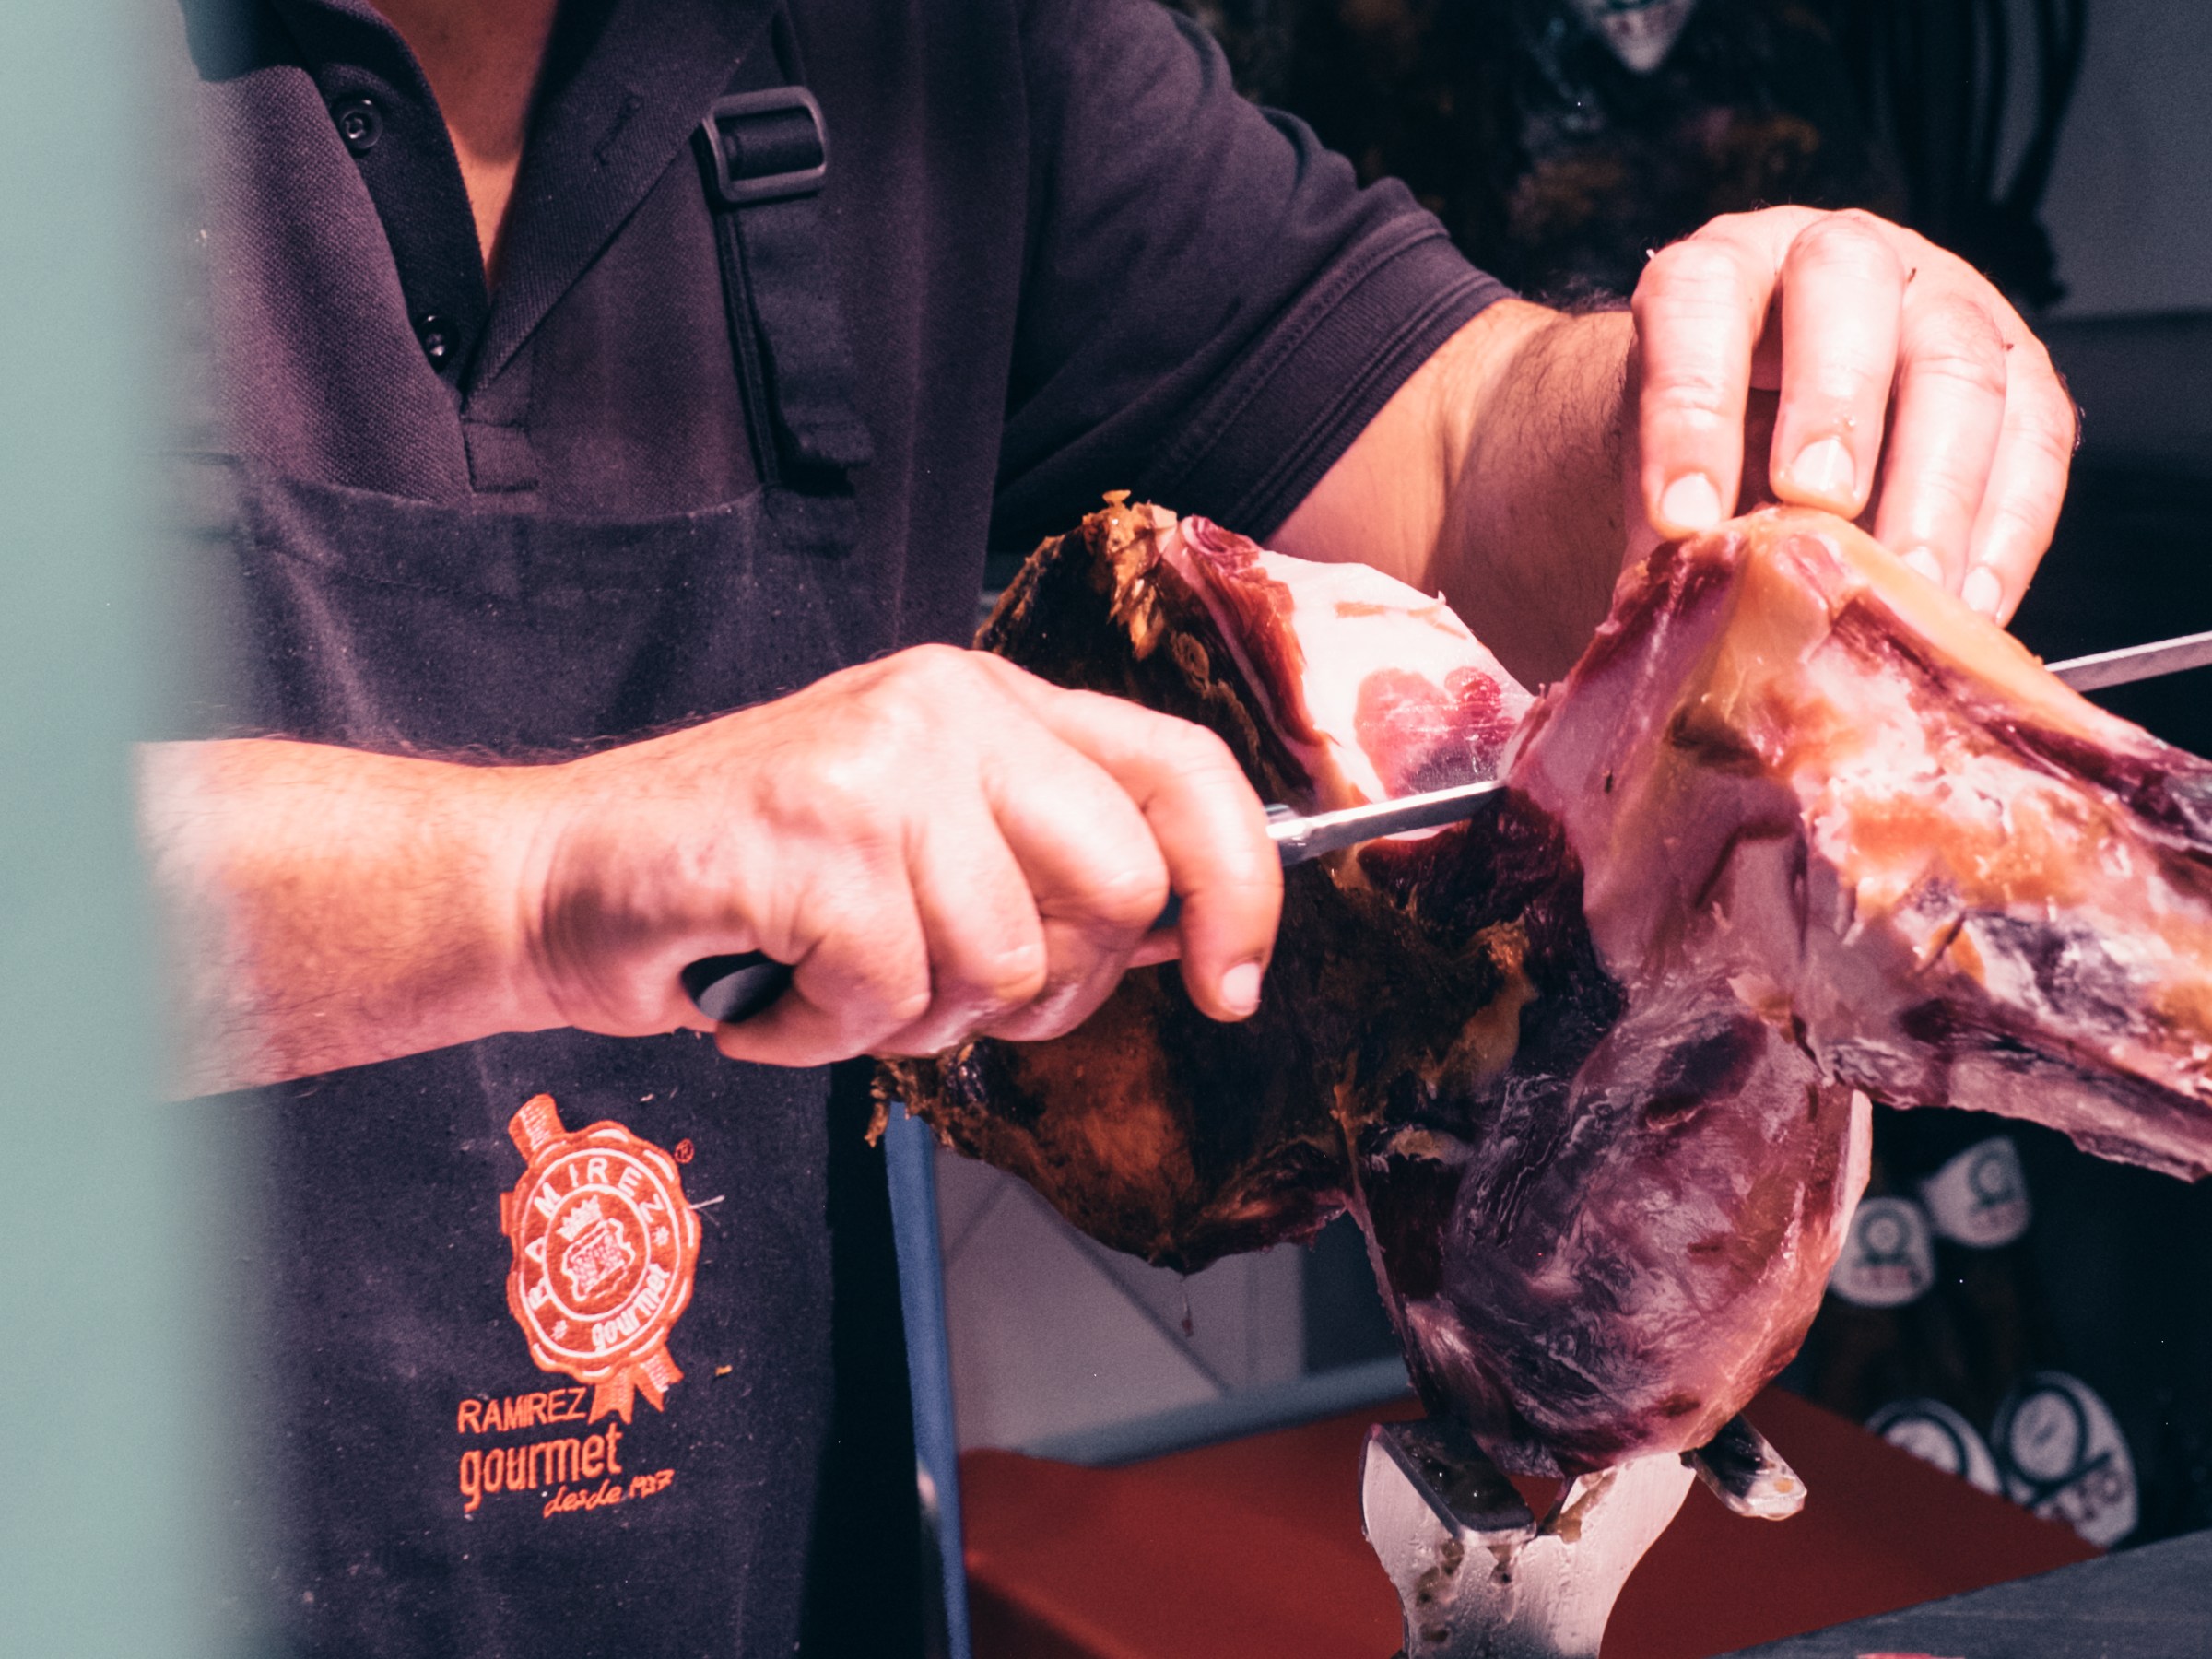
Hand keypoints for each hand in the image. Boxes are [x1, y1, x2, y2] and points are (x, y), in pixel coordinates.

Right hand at [525, 645, 1281, 1065]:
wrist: (563, 878)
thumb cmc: (751, 886)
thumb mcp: (925, 848)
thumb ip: (1047, 870)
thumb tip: (1186, 941)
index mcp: (996, 705)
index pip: (1186, 770)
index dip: (1243, 886)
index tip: (1229, 986)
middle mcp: (951, 710)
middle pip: (1123, 887)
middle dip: (1048, 991)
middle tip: (939, 996)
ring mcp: (881, 763)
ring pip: (1005, 964)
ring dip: (913, 1022)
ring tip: (828, 983)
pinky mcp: (812, 834)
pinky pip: (891, 998)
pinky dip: (823, 1036)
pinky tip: (768, 996)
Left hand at [1632, 207, 2077, 620]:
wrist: (1763, 430)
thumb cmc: (1701, 447)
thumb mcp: (1657, 462)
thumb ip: (1665, 515)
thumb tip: (1684, 608)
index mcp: (1723, 270)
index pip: (1700, 300)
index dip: (1689, 406)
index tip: (1683, 519)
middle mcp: (1838, 261)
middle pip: (1849, 290)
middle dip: (1836, 404)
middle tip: (1819, 508)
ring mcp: (1942, 305)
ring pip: (1960, 365)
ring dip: (1939, 487)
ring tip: (1909, 586)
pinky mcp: (2018, 373)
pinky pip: (2033, 437)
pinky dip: (2007, 527)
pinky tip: (1968, 606)